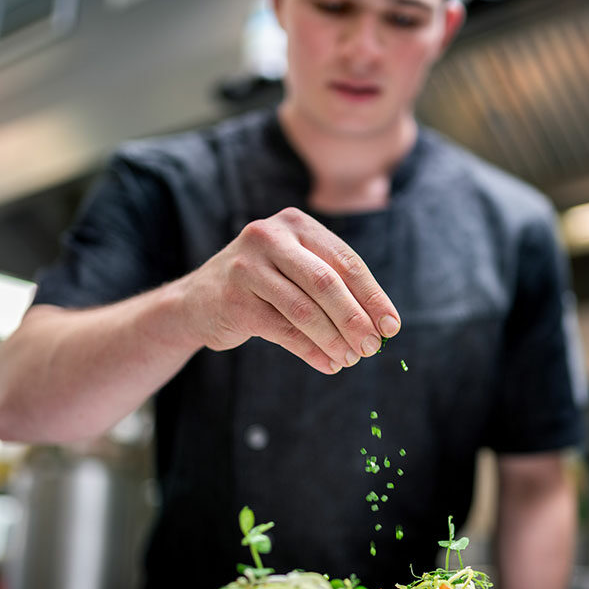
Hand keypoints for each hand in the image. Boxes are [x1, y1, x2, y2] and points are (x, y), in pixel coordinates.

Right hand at [182, 207, 399, 373]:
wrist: (196, 302)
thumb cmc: (262, 286)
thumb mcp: (296, 270)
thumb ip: (334, 286)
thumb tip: (382, 324)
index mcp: (295, 223)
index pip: (345, 261)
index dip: (372, 296)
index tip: (392, 325)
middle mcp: (270, 237)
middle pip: (327, 282)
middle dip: (355, 319)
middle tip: (373, 347)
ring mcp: (248, 266)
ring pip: (304, 309)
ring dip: (334, 339)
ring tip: (351, 359)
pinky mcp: (235, 299)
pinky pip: (283, 330)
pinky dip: (311, 351)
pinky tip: (328, 364)